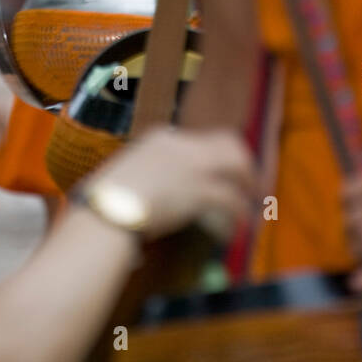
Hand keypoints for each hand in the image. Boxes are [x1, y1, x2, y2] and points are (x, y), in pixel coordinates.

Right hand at [93, 127, 257, 239]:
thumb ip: (148, 174)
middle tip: (252, 183)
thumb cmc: (106, 198)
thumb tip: (157, 191)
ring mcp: (193, 165)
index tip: (225, 170)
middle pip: (229, 142)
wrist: (107, 211)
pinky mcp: (200, 190)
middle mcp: (182, 145)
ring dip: (250, 184)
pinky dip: (240, 211)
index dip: (218, 155)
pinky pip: (232, 199)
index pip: (202, 139)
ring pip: (238, 165)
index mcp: (161, 138)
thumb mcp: (128, 174)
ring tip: (255, 202)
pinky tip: (242, 224)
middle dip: (244, 162)